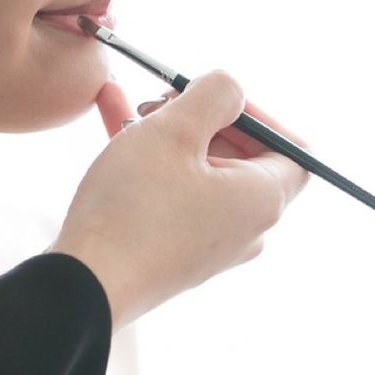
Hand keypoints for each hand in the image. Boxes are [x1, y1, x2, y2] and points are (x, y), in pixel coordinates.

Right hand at [52, 72, 308, 330]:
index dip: (255, 111)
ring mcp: (209, 245)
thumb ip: (213, 95)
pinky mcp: (173, 253)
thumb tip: (230, 90)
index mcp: (262, 200)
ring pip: (199, 172)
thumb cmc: (132, 209)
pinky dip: (152, 162)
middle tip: (160, 101)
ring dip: (169, 135)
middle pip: (242, 156)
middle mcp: (246, 227)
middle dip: (203, 118)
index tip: (209, 96)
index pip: (291, 147)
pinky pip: (173, 195)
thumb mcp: (173, 131)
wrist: (82, 284)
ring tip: (128, 109)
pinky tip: (113, 123)